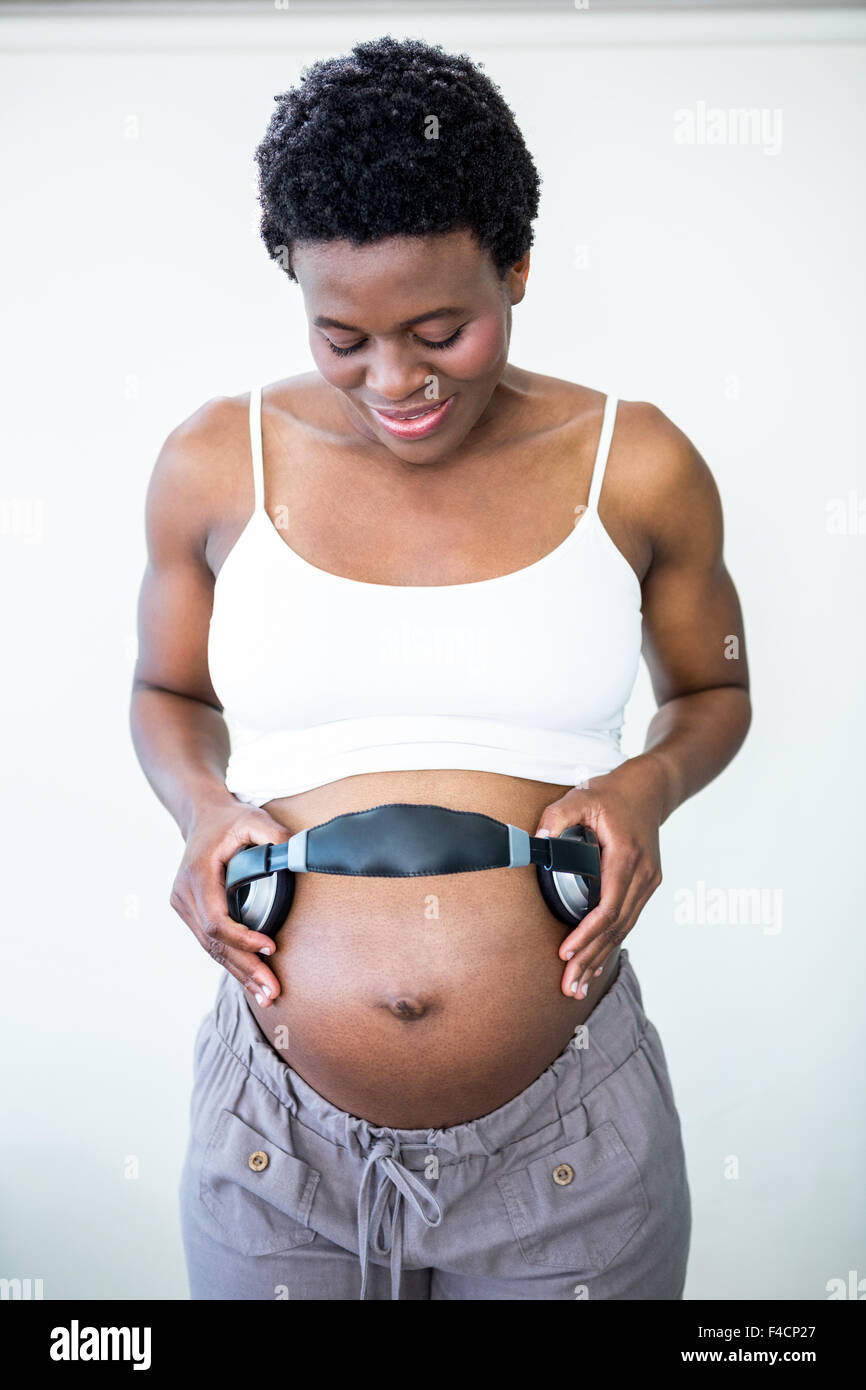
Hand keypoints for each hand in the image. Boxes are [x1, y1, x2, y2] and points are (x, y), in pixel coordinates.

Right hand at [170, 799, 290, 1006]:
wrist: (202, 816)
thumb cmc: (228, 819)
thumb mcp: (253, 817)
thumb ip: (275, 835)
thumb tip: (298, 854)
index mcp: (197, 875)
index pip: (216, 920)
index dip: (242, 939)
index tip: (271, 946)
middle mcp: (184, 894)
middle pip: (214, 943)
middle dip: (245, 968)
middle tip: (272, 991)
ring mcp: (184, 906)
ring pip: (211, 948)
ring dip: (239, 972)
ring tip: (266, 994)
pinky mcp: (190, 913)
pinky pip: (211, 943)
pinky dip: (232, 962)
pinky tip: (251, 980)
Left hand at [533, 755, 667, 998]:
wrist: (648, 790)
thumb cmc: (613, 794)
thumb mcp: (581, 796)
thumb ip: (557, 816)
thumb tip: (539, 841)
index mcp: (627, 857)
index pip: (607, 907)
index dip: (586, 933)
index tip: (565, 952)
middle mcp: (642, 876)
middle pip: (616, 927)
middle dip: (590, 958)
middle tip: (568, 984)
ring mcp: (647, 883)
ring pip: (623, 930)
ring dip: (600, 958)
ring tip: (578, 985)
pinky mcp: (644, 886)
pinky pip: (627, 921)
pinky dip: (610, 944)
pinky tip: (596, 965)